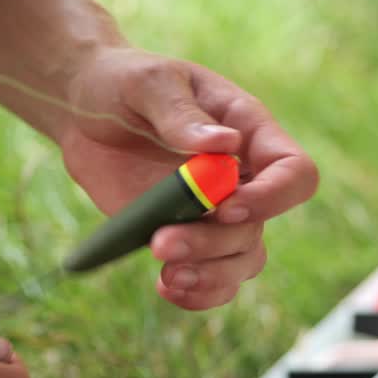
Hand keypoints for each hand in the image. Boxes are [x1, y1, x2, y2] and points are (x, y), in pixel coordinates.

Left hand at [59, 46, 318, 309]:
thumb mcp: (148, 83)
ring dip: (209, 276)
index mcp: (248, 132)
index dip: (272, 198)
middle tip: (160, 243)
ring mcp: (212, 213)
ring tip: (167, 277)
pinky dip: (196, 294)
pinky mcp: (183, 236)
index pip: (293, 172)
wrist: (84, 112)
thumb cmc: (123, 84)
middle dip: (212, 243)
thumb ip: (181, 113)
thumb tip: (224, 145)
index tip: (225, 208)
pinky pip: (210, 278)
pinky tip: (165, 287)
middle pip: (257, 229)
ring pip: (240, 261)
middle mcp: (241, 178)